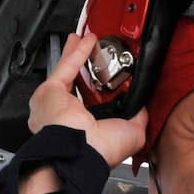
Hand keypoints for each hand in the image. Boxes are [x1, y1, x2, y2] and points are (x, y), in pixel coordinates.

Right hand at [20, 33, 147, 193]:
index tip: (112, 80)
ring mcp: (57, 103)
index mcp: (83, 130)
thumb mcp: (132, 134)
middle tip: (94, 55)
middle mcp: (66, 117)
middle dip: (84, 68)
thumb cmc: (98, 152)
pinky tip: (87, 40)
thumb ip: (138, 116)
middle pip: (78, 85)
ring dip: (77, 54)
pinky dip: (78, 52)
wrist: (81, 153)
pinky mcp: (51, 90)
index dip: (102, 91)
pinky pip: (66, 66)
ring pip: (68, 72)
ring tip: (86, 40)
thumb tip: (143, 105)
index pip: (93, 106)